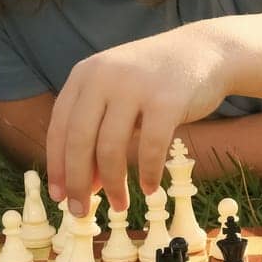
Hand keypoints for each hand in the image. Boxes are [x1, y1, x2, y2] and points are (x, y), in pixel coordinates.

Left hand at [45, 25, 231, 214]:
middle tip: (80, 210)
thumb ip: (98, 132)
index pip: (59, 127)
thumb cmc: (155, 82)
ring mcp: (135, 86)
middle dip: (77, 181)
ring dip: (113, 184)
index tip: (59, 196)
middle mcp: (104, 76)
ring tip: (119, 205)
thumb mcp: (117, 96)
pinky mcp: (166, 100)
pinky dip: (148, 173)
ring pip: (111, 148)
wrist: (204, 51)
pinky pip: (149, 148)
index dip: (57, 166)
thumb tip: (86, 185)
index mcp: (85, 74)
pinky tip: (150, 188)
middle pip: (79, 140)